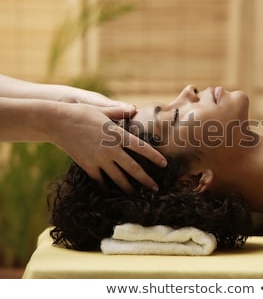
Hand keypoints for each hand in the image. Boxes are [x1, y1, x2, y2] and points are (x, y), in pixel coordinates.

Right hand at [52, 102, 166, 192]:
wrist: (57, 122)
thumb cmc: (81, 113)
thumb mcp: (103, 110)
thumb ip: (120, 112)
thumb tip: (134, 108)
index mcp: (118, 135)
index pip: (142, 148)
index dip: (154, 157)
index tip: (164, 164)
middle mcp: (111, 149)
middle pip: (133, 168)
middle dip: (146, 180)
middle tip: (155, 188)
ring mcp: (99, 159)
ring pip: (118, 178)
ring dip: (128, 187)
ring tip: (136, 194)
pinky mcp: (87, 166)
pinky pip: (101, 179)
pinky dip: (107, 186)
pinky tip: (112, 190)